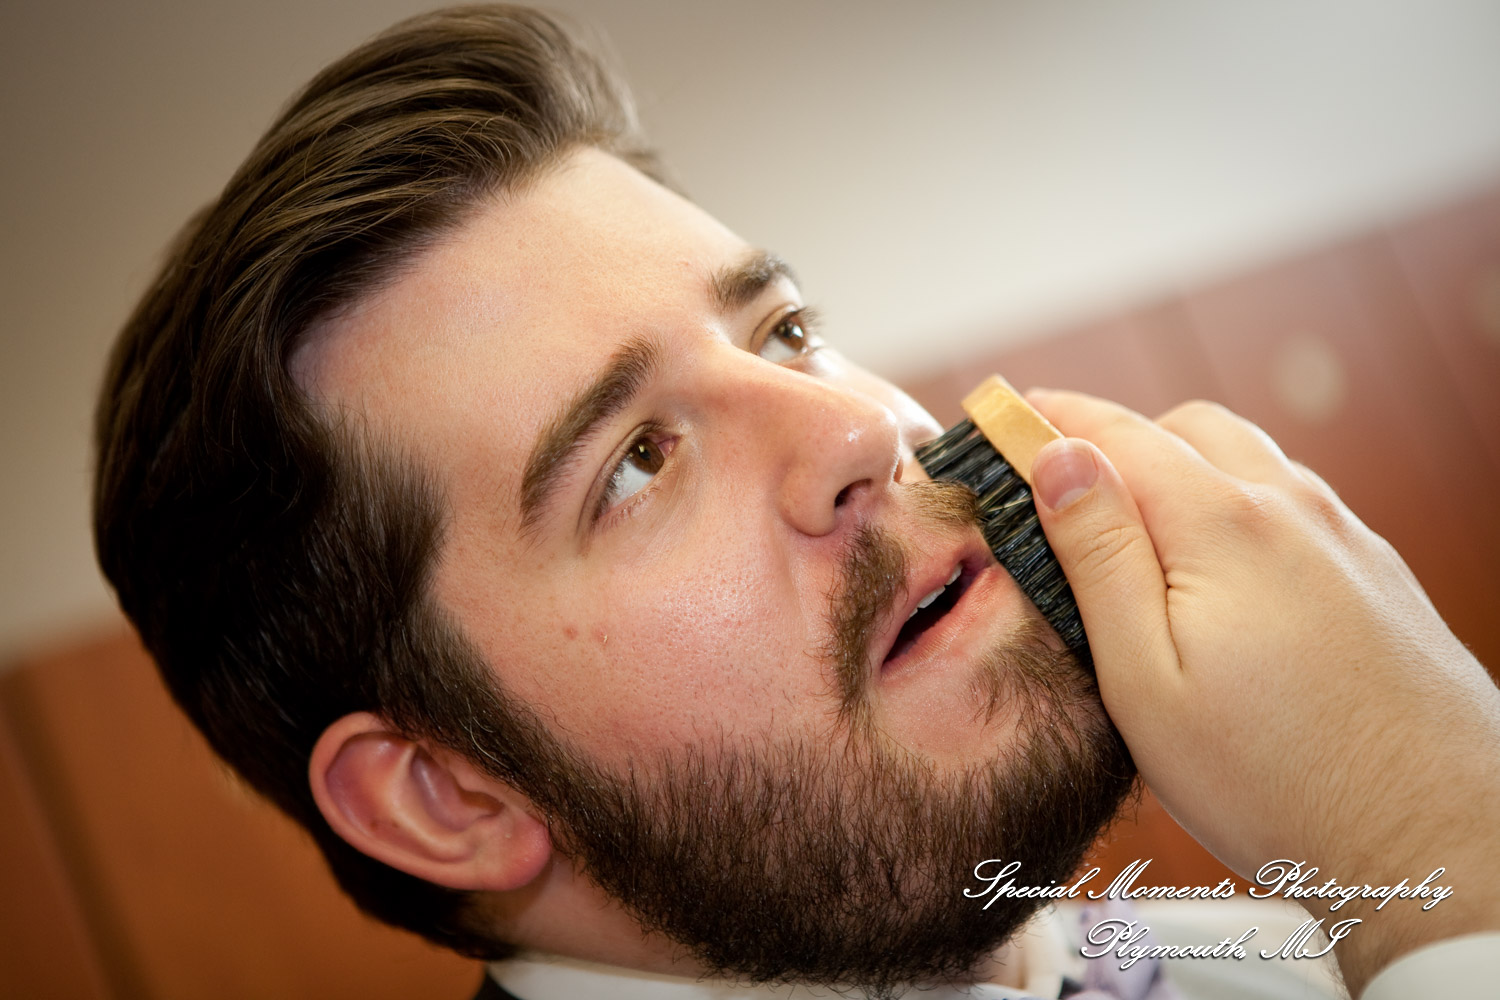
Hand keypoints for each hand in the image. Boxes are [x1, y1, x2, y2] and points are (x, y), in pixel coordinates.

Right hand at [1024, 390, 1499, 994]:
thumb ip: (1100, 558)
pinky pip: (1287, 504)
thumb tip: (1060, 458)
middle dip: (1111, 437)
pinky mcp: (1375, 573)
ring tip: (1128, 530)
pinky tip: (1212, 576)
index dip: (1043, 416)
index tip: (993, 414)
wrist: (1437, 842)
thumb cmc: (1274, 779)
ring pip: (1243, 462)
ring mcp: (1344, 537)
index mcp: (1223, 524)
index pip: (1113, 431)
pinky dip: (1230, 506)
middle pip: (1183, 427)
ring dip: (1176, 468)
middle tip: (1053, 484)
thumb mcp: (1146, 679)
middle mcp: (1292, 508)